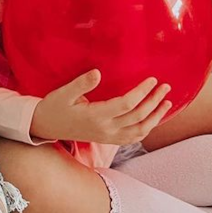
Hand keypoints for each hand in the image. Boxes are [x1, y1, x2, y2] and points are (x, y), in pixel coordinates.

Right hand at [30, 70, 171, 144]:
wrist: (45, 127)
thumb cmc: (54, 107)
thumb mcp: (63, 93)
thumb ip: (82, 83)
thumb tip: (98, 72)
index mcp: (96, 116)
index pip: (127, 104)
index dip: (142, 92)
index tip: (152, 79)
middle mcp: (105, 129)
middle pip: (138, 116)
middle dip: (154, 101)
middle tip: (165, 87)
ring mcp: (108, 137)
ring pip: (140, 130)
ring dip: (156, 117)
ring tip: (166, 102)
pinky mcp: (108, 140)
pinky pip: (133, 138)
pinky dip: (147, 128)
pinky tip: (153, 118)